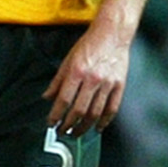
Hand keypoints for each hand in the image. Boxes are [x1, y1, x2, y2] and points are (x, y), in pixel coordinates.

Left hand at [42, 17, 133, 137]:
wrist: (112, 34)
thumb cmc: (89, 45)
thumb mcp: (68, 59)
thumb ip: (57, 80)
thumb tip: (47, 97)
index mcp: (77, 71)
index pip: (64, 100)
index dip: (56, 115)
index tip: (51, 124)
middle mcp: (93, 79)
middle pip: (79, 110)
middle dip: (68, 125)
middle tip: (62, 132)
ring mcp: (107, 83)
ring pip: (95, 113)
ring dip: (84, 127)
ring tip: (76, 133)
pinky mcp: (119, 85)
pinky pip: (112, 108)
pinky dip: (104, 121)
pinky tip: (98, 127)